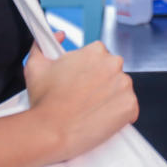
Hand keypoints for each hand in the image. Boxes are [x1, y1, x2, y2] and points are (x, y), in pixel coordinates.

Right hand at [24, 38, 138, 160]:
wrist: (51, 131)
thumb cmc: (45, 102)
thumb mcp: (36, 65)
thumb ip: (43, 44)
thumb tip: (58, 36)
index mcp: (95, 51)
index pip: (100, 56)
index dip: (89, 70)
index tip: (82, 81)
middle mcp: (114, 64)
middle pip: (112, 71)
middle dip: (101, 82)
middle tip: (85, 96)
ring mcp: (124, 85)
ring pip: (121, 89)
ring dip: (110, 97)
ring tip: (91, 109)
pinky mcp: (130, 106)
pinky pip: (129, 109)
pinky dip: (119, 115)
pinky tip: (101, 119)